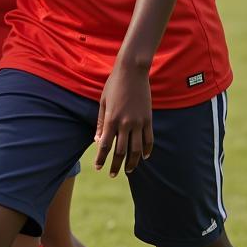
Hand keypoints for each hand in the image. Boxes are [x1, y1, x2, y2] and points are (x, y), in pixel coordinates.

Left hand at [95, 62, 152, 176]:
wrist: (131, 72)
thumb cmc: (113, 85)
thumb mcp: (103, 102)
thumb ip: (101, 122)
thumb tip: (98, 140)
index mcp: (111, 119)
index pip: (105, 145)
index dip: (101, 158)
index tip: (98, 168)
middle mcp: (125, 123)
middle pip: (120, 151)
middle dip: (116, 165)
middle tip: (112, 174)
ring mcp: (138, 122)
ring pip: (136, 149)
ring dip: (132, 162)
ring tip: (128, 170)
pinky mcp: (148, 120)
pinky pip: (149, 140)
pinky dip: (147, 150)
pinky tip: (144, 157)